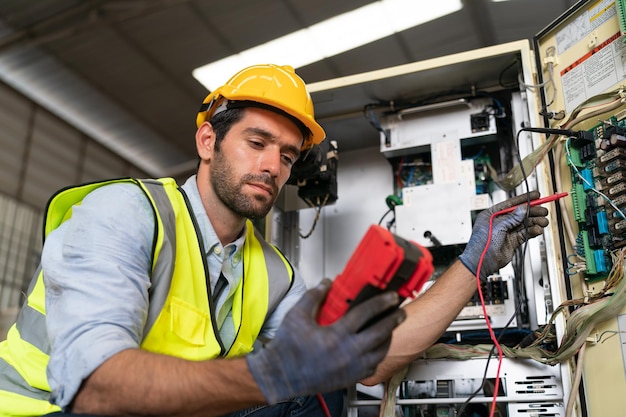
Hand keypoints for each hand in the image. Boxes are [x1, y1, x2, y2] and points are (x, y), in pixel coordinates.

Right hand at [246, 279, 405, 403]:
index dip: (381, 302)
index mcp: (337, 335)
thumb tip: (326, 284)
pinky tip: (377, 348)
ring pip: (380, 351)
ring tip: (391, 328)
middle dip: (393, 319)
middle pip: (380, 332)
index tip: (390, 296)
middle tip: (400, 311)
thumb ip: (314, 296)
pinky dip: (378, 355)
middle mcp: (348, 352)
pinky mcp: (350, 378)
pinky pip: (373, 366)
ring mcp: (352, 367)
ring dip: (388, 337)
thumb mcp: (297, 315)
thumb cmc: (287, 349)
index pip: (366, 313)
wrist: (280, 376)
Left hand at [459, 191, 549, 278]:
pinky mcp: (512, 241)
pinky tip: (538, 229)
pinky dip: (532, 231)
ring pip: (523, 224)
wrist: (482, 261)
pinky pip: (524, 233)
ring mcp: (506, 232)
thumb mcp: (498, 226)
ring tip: (543, 221)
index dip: (523, 199)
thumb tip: (523, 209)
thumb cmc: (482, 244)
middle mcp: (499, 222)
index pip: (510, 204)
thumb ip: (512, 218)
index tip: (535, 195)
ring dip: (534, 222)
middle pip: (519, 214)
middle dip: (532, 211)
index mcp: (491, 215)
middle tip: (543, 210)